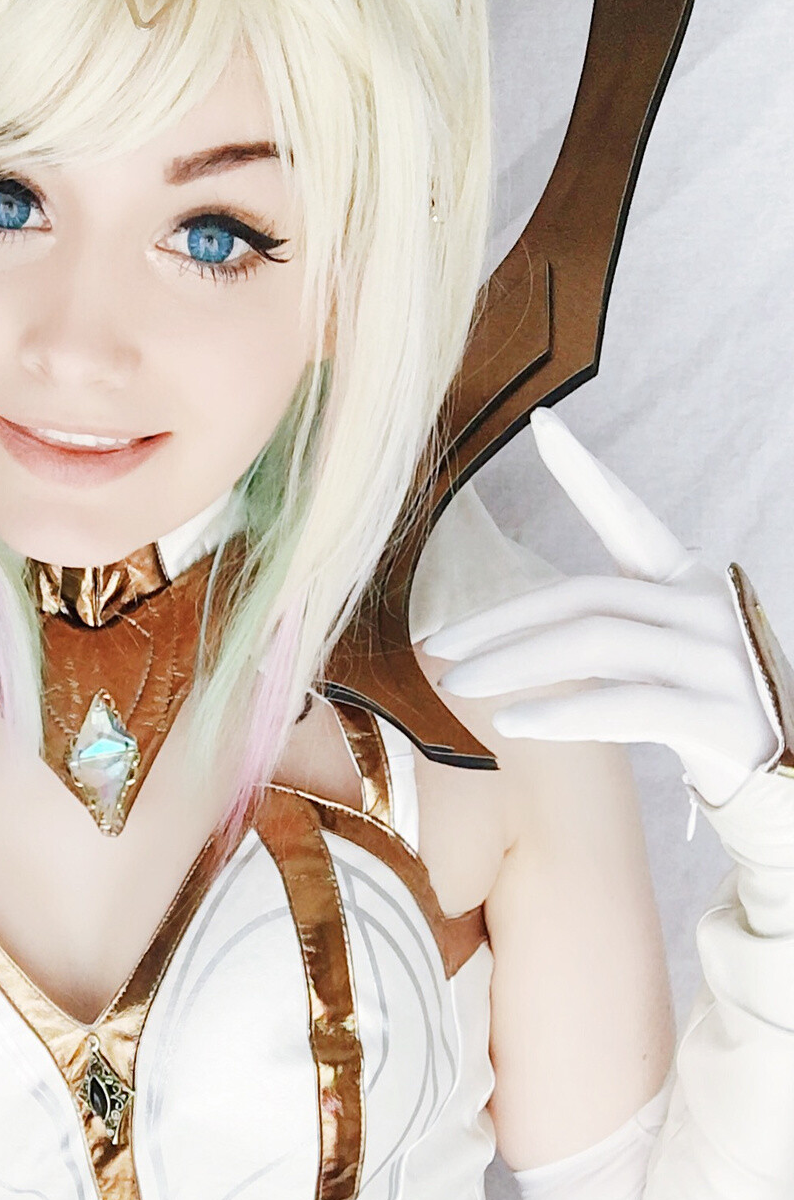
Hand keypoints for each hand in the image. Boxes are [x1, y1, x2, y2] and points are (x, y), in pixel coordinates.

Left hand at [421, 408, 780, 807]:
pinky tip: (514, 722)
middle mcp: (709, 608)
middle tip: (440, 648)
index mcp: (692, 582)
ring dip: (516, 664)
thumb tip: (513, 634)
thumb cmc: (709, 715)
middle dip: (503, 622)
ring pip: (598, 643)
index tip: (542, 421)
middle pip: (585, 597)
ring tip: (460, 686)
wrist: (786, 777)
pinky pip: (629, 706)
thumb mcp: (661, 656)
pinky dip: (565, 714)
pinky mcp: (724, 716)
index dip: (586, 472)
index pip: (630, 517)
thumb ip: (607, 629)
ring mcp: (721, 659)